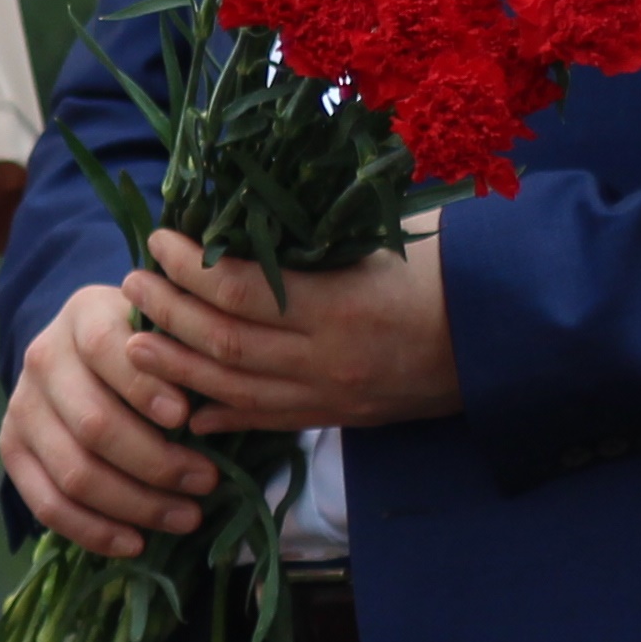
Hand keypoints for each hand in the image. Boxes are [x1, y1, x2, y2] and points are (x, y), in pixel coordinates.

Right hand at [0, 280, 215, 557]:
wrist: (88, 354)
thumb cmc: (152, 347)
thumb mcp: (171, 331)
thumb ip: (188, 357)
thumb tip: (219, 411)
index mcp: (84, 314)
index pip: (105, 348)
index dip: (143, 387)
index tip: (185, 418)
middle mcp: (43, 357)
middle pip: (94, 423)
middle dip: (156, 462)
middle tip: (207, 483)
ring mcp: (21, 406)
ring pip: (74, 472)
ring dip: (136, 504)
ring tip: (187, 517)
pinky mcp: (12, 449)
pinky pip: (48, 504)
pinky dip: (94, 531)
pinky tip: (135, 543)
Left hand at [119, 226, 460, 437]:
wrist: (510, 339)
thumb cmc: (453, 272)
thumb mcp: (386, 242)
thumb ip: (317, 240)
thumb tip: (246, 219)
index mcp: (340, 306)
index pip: (240, 292)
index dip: (189, 269)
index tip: (159, 241)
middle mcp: (327, 359)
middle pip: (224, 343)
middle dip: (168, 315)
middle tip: (130, 284)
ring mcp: (331, 396)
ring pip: (234, 391)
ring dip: (176, 368)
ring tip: (133, 343)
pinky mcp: (339, 417)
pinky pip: (267, 422)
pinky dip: (221, 416)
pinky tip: (186, 410)